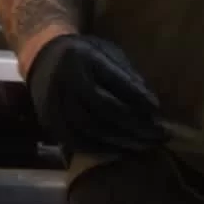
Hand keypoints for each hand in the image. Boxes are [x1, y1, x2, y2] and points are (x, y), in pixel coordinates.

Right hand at [25, 34, 166, 155]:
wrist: (44, 57)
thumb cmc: (86, 55)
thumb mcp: (107, 52)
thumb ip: (127, 75)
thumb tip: (151, 105)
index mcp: (84, 56)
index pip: (115, 80)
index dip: (138, 97)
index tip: (157, 109)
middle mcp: (67, 79)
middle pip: (104, 108)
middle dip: (135, 124)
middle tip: (159, 134)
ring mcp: (54, 101)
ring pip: (90, 128)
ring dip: (121, 141)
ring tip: (145, 145)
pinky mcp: (49, 120)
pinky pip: (74, 141)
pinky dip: (100, 149)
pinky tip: (120, 151)